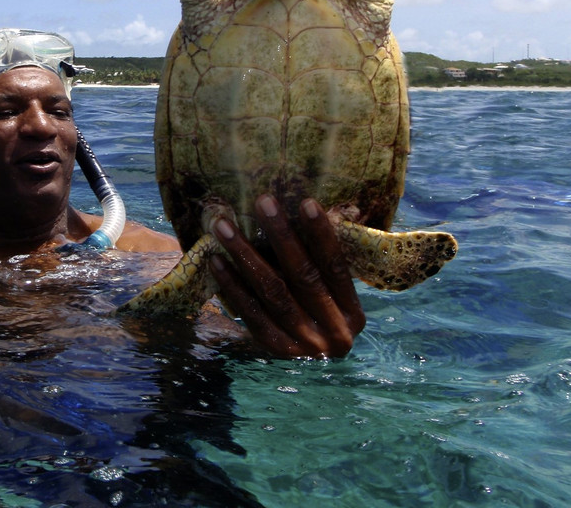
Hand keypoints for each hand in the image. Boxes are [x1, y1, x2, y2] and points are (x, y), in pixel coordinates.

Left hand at [208, 195, 365, 357]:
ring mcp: (304, 344)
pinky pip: (250, 312)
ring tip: (225, 227)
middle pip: (303, 277)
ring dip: (246, 254)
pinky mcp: (275, 350)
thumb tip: (300, 211)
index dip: (322, 235)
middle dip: (281, 236)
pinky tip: (217, 261)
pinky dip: (232, 285)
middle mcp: (334, 333)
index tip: (306, 202)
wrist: (309, 368)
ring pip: (272, 292)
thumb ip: (321, 264)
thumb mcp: (332, 296)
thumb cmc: (318, 314)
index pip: (337, 267)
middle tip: (262, 202)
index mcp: (353, 313)